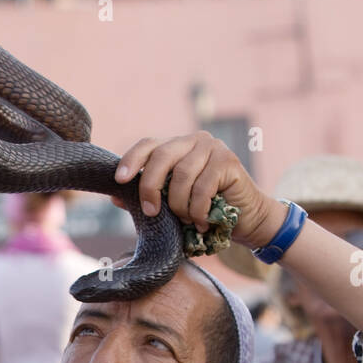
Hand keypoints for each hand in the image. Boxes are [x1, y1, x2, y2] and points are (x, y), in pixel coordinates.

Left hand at [108, 132, 287, 249]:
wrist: (247, 219)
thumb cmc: (206, 211)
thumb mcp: (172, 206)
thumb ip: (148, 198)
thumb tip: (115, 198)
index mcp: (176, 147)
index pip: (148, 144)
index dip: (132, 160)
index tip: (119, 180)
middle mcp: (194, 140)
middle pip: (162, 156)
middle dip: (150, 187)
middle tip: (150, 212)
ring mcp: (214, 148)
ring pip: (182, 175)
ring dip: (179, 205)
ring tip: (186, 220)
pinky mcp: (229, 161)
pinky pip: (203, 188)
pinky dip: (198, 210)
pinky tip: (201, 222)